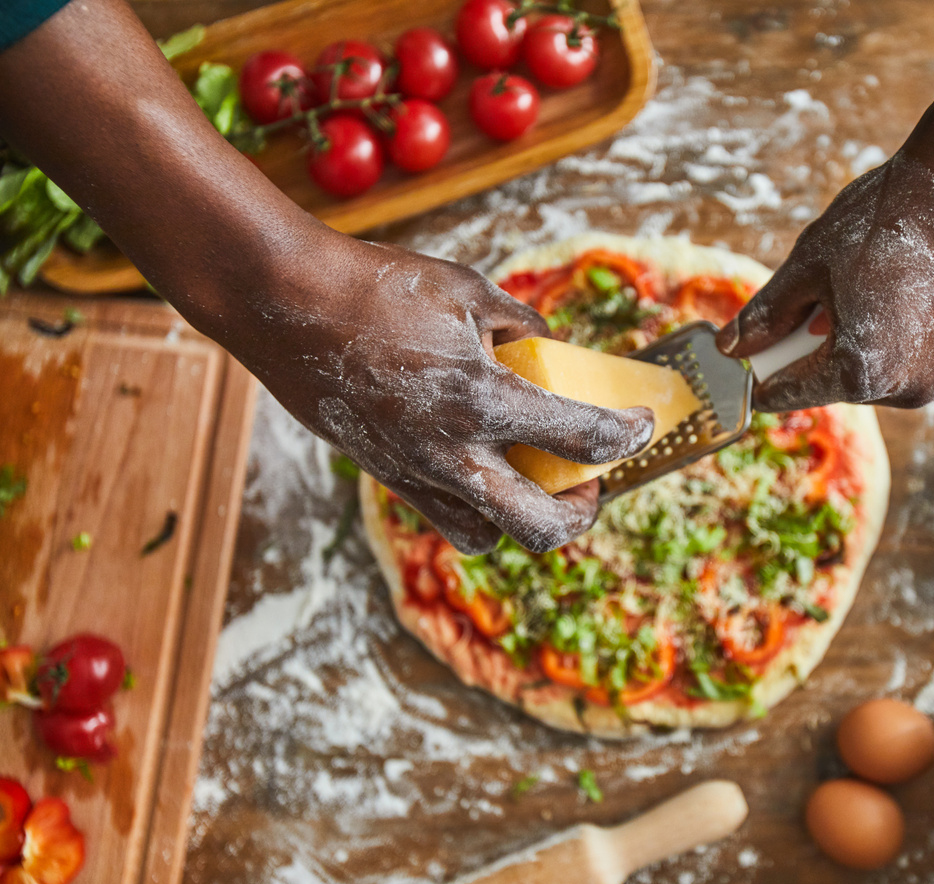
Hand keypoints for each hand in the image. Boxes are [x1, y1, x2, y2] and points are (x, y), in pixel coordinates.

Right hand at [232, 233, 653, 554]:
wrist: (280, 303)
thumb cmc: (376, 285)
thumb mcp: (469, 290)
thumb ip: (523, 325)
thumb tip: (553, 347)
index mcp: (482, 399)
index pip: (582, 438)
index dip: (627, 435)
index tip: (641, 425)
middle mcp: (452, 453)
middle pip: (542, 528)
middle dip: (583, 511)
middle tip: (590, 477)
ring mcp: (413, 473)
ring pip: (488, 537)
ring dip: (524, 516)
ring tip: (533, 476)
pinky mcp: (384, 475)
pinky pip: (444, 515)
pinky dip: (474, 501)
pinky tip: (479, 460)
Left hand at [716, 144, 933, 411]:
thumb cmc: (890, 217)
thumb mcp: (809, 263)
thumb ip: (767, 314)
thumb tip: (731, 347)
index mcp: (860, 372)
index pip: (793, 392)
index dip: (767, 376)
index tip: (753, 367)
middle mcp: (912, 388)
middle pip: (849, 380)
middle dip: (831, 345)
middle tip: (834, 292)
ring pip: (897, 368)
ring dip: (882, 337)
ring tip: (888, 279)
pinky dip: (927, 328)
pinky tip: (930, 283)